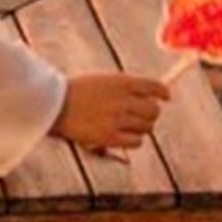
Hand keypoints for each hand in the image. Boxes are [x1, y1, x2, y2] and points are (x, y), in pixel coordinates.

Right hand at [55, 71, 171, 154]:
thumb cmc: (80, 91)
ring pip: (147, 127)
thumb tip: (151, 94)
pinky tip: (126, 137)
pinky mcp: (110, 137)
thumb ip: (127, 87)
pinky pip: (136, 142)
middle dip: (151, 113)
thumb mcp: (105, 80)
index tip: (166, 96)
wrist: (56, 104)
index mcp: (123, 82)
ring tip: (131, 125)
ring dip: (142, 127)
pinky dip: (134, 140)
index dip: (163, 92)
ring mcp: (117, 119)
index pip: (155, 87)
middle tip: (145, 115)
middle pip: (154, 110)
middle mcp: (123, 100)